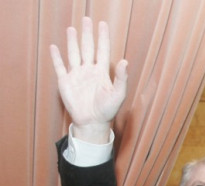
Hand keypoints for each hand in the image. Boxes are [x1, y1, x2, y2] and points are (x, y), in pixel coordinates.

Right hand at [50, 17, 127, 142]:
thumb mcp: (118, 94)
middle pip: (87, 48)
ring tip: (72, 29)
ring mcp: (77, 75)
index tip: (103, 24)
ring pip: (74, 54)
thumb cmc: (107, 110)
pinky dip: (56, 57)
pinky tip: (54, 47)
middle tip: (87, 20)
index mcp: (102, 72)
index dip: (103, 37)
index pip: (102, 50)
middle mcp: (89, 70)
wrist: (93, 122)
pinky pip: (60, 67)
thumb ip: (121, 77)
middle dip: (87, 34)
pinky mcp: (66, 82)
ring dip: (72, 42)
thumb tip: (125, 61)